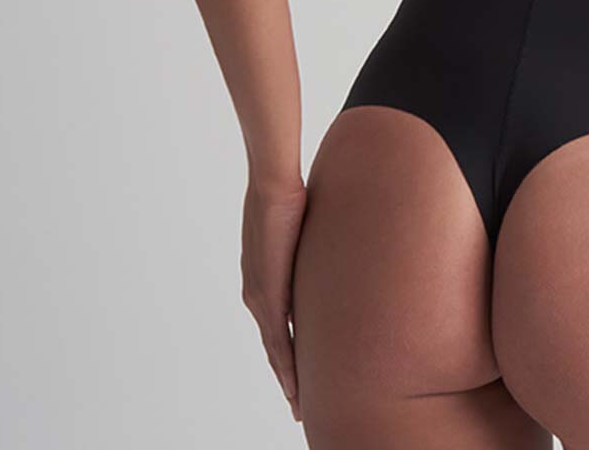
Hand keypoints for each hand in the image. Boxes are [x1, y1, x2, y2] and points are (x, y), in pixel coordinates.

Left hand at [241, 179, 307, 422]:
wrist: (272, 185)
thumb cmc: (288, 196)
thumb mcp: (302, 229)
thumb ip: (310, 246)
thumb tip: (332, 242)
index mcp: (262, 279)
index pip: (275, 327)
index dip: (285, 354)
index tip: (295, 375)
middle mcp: (256, 294)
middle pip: (272, 346)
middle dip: (286, 377)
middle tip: (298, 404)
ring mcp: (259, 296)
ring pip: (273, 349)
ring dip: (287, 378)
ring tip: (298, 403)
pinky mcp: (268, 294)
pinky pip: (277, 339)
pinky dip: (286, 364)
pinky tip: (294, 381)